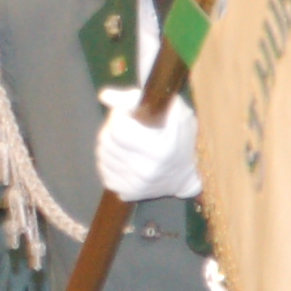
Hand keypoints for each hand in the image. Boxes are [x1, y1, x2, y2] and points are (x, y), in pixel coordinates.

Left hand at [96, 87, 201, 201]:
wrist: (188, 173)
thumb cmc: (182, 136)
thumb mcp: (172, 109)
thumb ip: (136, 98)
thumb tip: (104, 96)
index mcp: (159, 151)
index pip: (117, 130)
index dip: (119, 115)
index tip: (129, 113)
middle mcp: (146, 172)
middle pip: (106, 142)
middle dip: (112, 128)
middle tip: (128, 126)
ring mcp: (135, 186)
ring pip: (102, 155)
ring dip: (110, 144)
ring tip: (128, 142)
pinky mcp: (127, 194)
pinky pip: (104, 171)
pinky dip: (110, 162)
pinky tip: (126, 158)